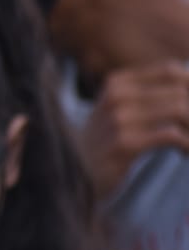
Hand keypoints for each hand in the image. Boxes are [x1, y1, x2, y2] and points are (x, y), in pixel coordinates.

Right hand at [79, 63, 188, 193]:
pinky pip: (171, 135)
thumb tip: (188, 86)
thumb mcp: (119, 112)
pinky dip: (187, 144)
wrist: (73, 178)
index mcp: (117, 83)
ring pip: (179, 110)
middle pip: (179, 92)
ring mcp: (118, 119)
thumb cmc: (104, 145)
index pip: (171, 71)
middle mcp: (116, 96)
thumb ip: (149, 96)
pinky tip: (184, 154)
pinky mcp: (124, 144)